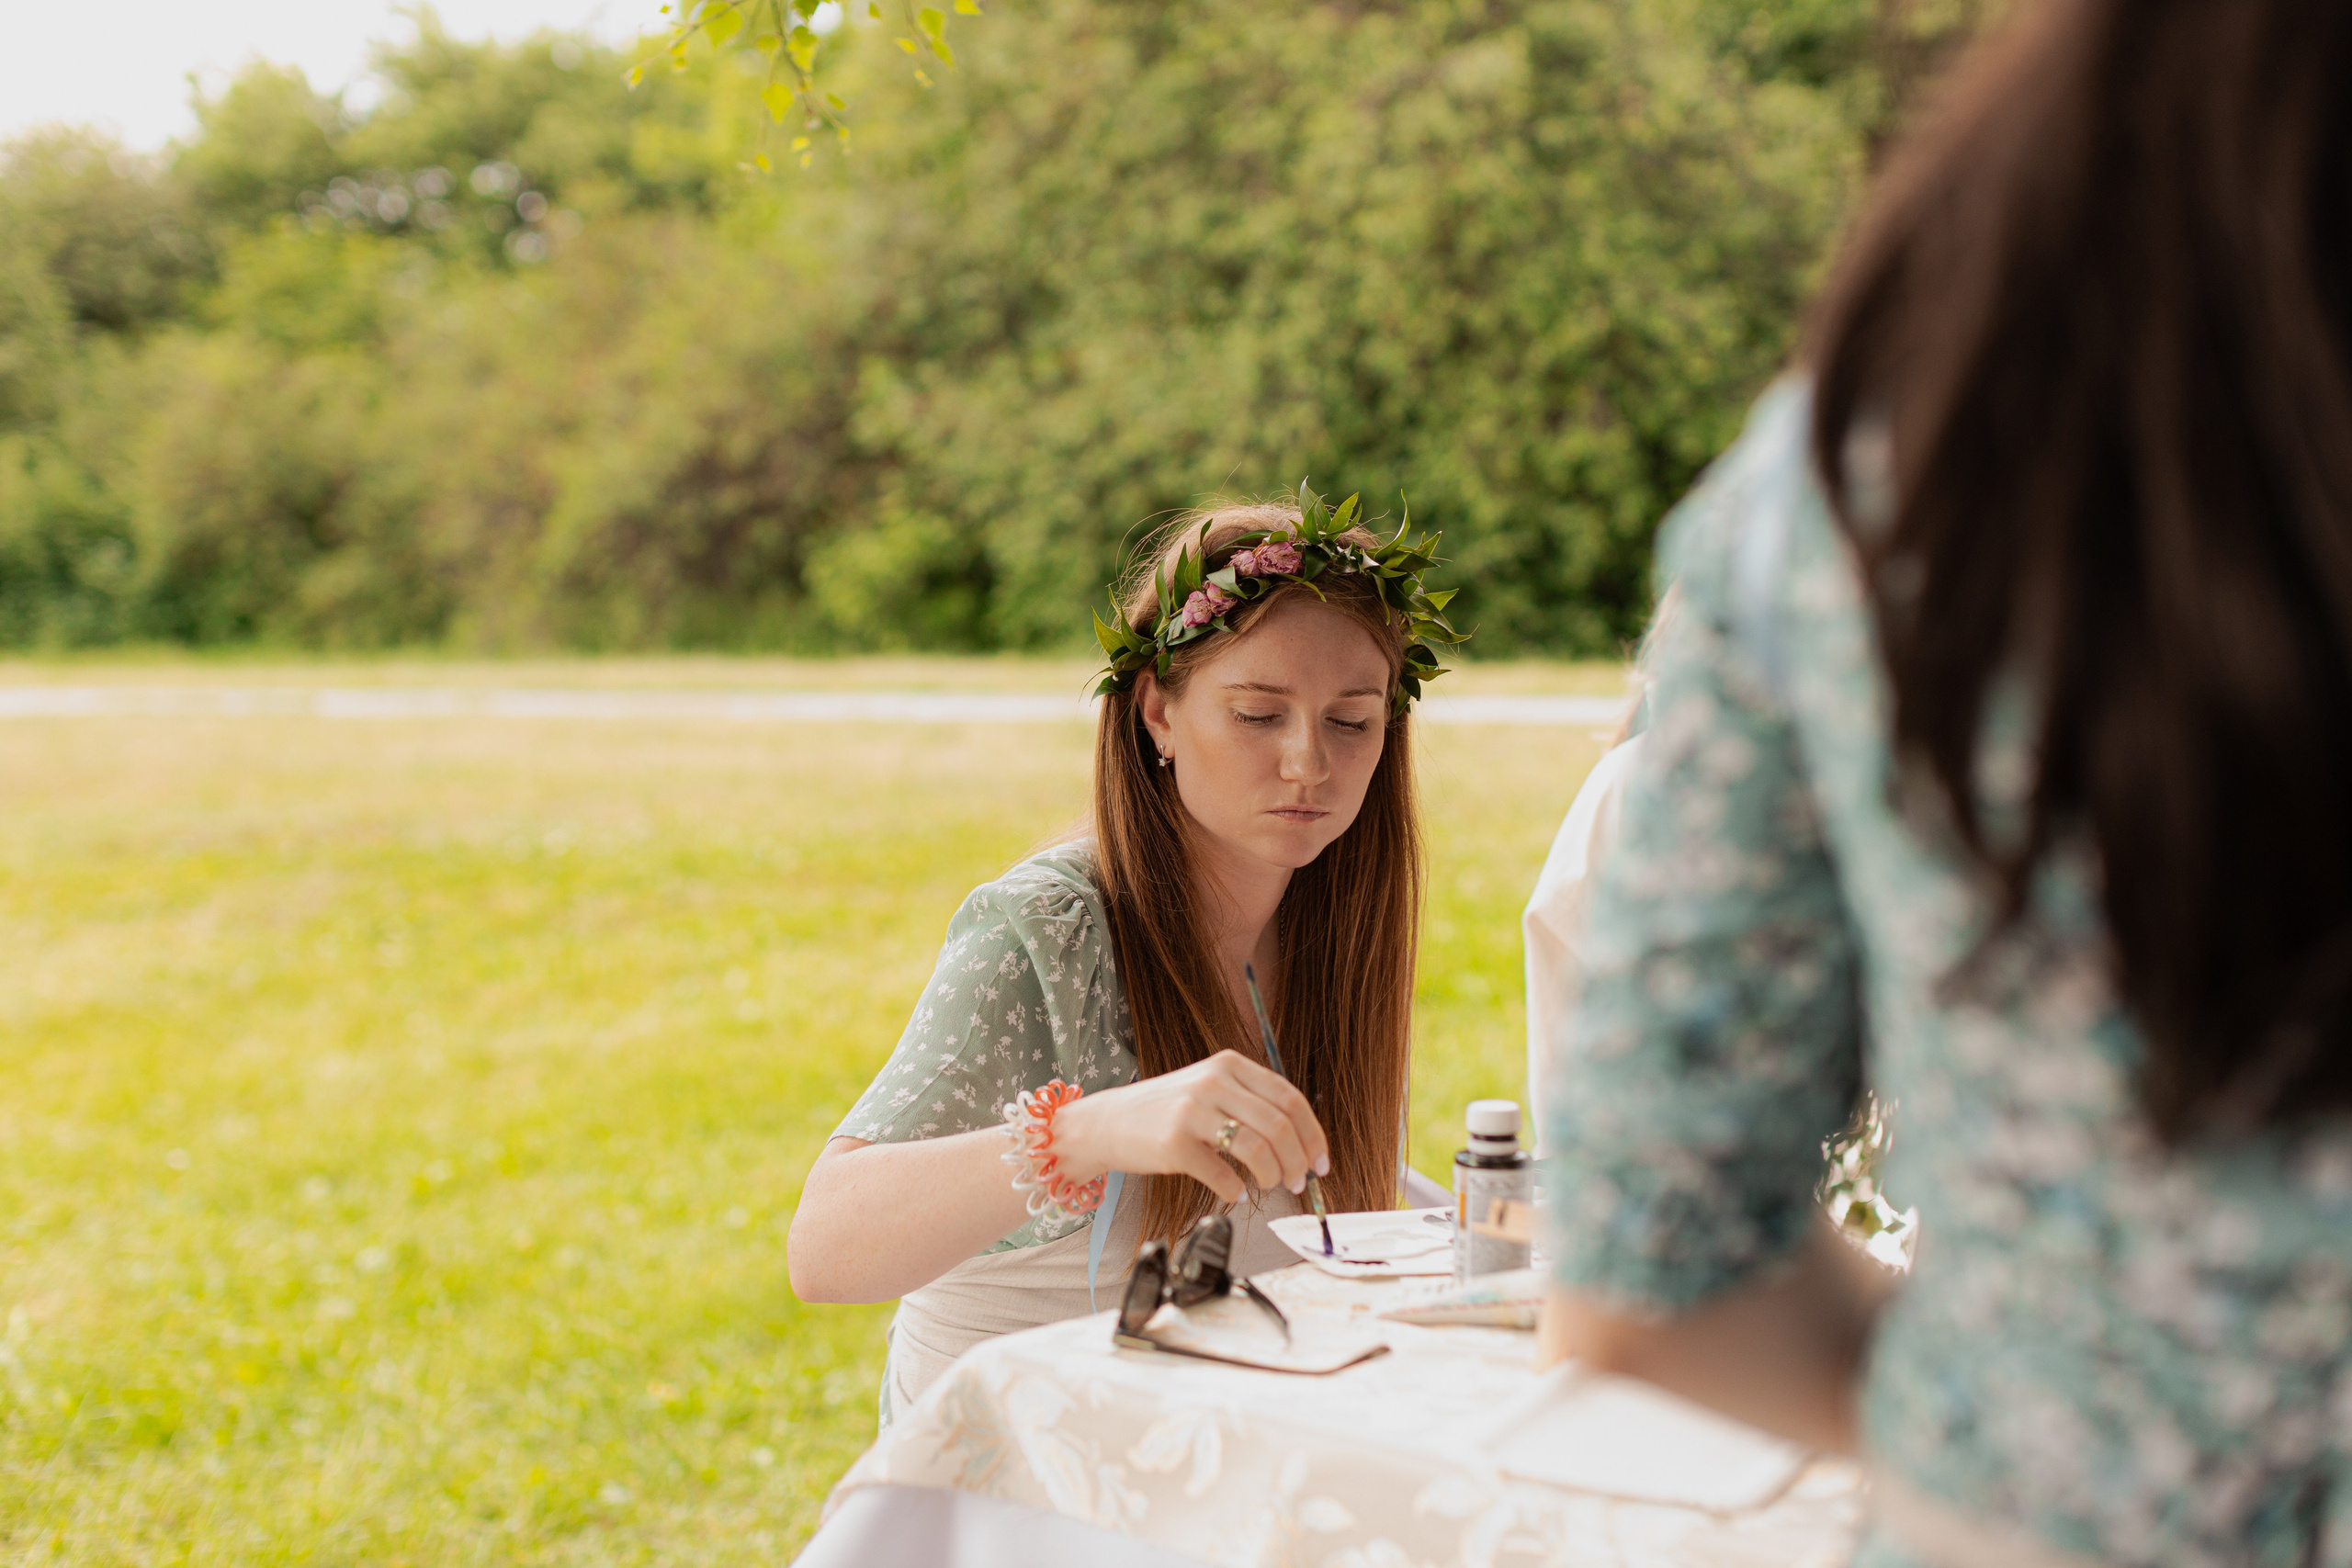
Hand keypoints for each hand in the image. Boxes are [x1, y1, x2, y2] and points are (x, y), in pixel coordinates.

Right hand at [1051, 1050, 1330, 1202]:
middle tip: (1300, 1182)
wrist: (1106, 1122)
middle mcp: (1213, 1082)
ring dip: (1274, 1176)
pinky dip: (1237, 1190)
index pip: (1290, 1098)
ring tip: (1271, 1186)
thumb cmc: (1164, 1112)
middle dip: (1299, 1160)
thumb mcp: (1209, 1089)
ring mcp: (1192, 1111)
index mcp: (1229, 1065)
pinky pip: (1223, 1174)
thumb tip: (1300, 1143)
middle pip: (1280, 1125)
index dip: (1313, 1134)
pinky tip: (1236, 1193)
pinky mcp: (1174, 1143)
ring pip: (1258, 1148)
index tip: (1321, 1162)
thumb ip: (1250, 1104)